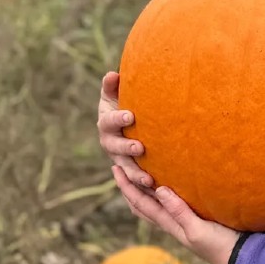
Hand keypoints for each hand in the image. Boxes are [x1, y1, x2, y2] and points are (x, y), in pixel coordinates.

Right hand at [97, 71, 153, 188]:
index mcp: (106, 123)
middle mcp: (110, 143)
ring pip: (126, 169)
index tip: (131, 115)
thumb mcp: (116, 94)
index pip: (109, 121)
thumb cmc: (125, 103)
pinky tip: (158, 189)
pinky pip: (136, 180)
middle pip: (116, 147)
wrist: (130, 122)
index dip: (118, 118)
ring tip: (149, 179)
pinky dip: (144, 186)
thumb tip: (113, 74)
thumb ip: (113, 86)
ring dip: (136, 174)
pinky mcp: (131, 170)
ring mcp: (120, 158)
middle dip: (127, 147)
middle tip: (140, 147)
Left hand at [114, 165, 239, 263]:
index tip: (116, 169)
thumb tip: (159, 189)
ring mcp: (182, 220)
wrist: (239, 254)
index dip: (126, 187)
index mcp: (169, 223)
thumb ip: (179, 211)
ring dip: (142, 189)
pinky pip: (171, 203)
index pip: (140, 203)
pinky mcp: (195, 217)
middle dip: (129, 187)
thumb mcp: (197, 229)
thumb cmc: (219, 244)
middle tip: (121, 167)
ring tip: (138, 173)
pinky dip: (161, 192)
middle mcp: (172, 221)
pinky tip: (168, 185)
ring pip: (154, 204)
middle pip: (142, 203)